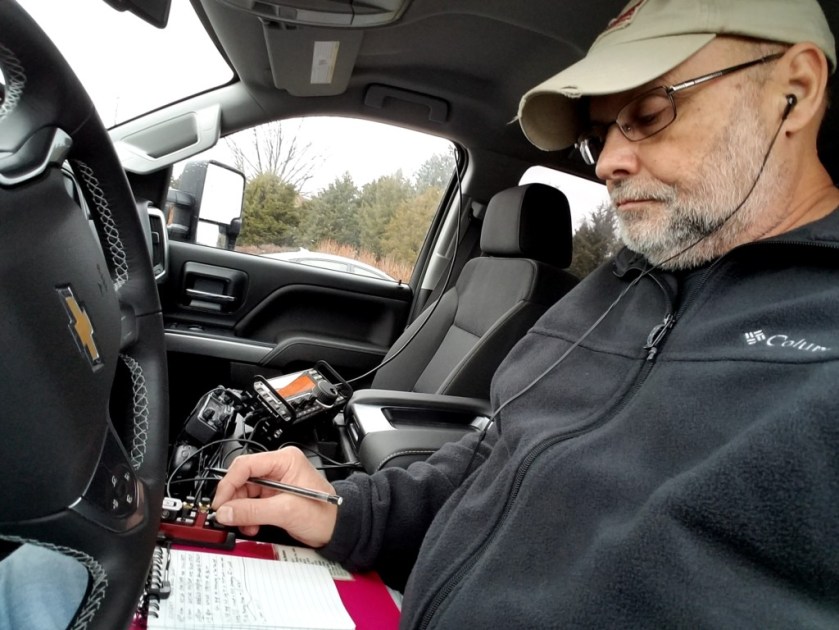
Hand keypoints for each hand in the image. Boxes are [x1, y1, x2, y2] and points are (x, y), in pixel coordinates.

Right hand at [211, 447, 338, 547]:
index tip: (221, 503)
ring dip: (240, 511)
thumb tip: (226, 511)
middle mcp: (278, 468)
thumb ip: (253, 511)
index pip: (246, 465)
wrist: (338, 529)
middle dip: (234, 500)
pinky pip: (251, 503)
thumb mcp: (286, 511)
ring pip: (244, 493)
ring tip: (245, 524)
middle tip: (228, 516)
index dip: (229, 484)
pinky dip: (247, 516)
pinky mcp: (273, 497)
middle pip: (242, 479)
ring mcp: (275, 482)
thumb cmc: (324, 514)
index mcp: (284, 460)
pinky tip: (252, 525)